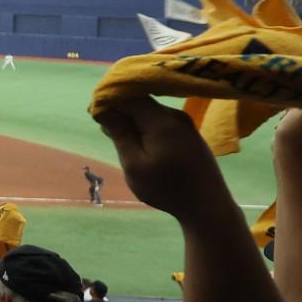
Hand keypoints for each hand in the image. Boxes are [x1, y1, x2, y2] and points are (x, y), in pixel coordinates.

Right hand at [94, 98, 223, 221]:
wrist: (208, 205)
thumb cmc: (167, 188)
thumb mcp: (135, 164)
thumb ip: (119, 133)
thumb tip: (103, 108)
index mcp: (162, 121)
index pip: (130, 95)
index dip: (109, 100)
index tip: (94, 115)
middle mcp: (175, 116)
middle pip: (142, 102)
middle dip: (121, 111)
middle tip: (106, 131)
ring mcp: (185, 124)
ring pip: (151, 112)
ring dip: (133, 120)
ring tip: (121, 140)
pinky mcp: (189, 134)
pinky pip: (161, 121)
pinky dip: (146, 127)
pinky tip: (141, 144)